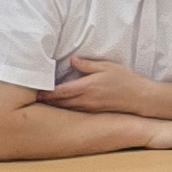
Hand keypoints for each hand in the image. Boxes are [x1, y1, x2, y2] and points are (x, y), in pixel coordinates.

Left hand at [38, 57, 161, 117]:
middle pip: (59, 103)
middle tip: (31, 98)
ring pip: (65, 109)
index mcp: (87, 87)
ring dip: (53, 106)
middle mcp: (86, 100)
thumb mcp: (107, 66)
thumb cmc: (125, 80)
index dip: (46, 92)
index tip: (34, 90)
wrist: (140, 98)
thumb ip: (88, 64)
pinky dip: (64, 109)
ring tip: (41, 102)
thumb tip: (72, 59)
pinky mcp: (93, 112)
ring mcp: (89, 108)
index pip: (60, 92)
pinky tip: (59, 106)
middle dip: (45, 101)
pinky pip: (74, 111)